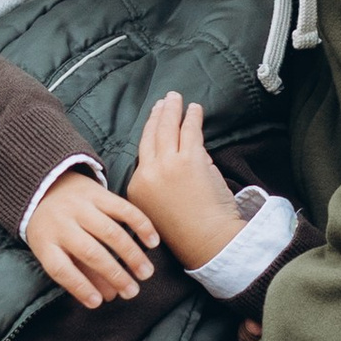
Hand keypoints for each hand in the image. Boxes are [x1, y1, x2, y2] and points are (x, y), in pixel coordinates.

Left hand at [26, 167, 156, 307]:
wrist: (44, 186)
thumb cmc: (52, 229)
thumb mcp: (53, 250)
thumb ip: (78, 273)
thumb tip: (106, 297)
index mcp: (45, 242)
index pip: (61, 269)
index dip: (80, 287)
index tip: (98, 302)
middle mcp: (61, 223)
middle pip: (90, 253)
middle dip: (114, 275)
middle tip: (132, 292)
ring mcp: (80, 206)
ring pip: (110, 232)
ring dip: (132, 255)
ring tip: (146, 273)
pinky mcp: (97, 193)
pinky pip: (123, 209)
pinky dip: (141, 225)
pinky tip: (153, 242)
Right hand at [128, 92, 245, 269]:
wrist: (205, 241)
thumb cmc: (186, 231)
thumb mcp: (158, 206)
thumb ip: (162, 179)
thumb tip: (180, 154)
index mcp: (136, 187)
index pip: (142, 151)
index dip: (148, 131)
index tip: (153, 118)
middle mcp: (148, 173)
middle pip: (151, 135)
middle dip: (158, 114)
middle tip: (164, 101)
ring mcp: (168, 164)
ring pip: (169, 128)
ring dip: (173, 110)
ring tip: (177, 98)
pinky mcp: (190, 160)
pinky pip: (190, 131)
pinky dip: (192, 117)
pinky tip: (195, 109)